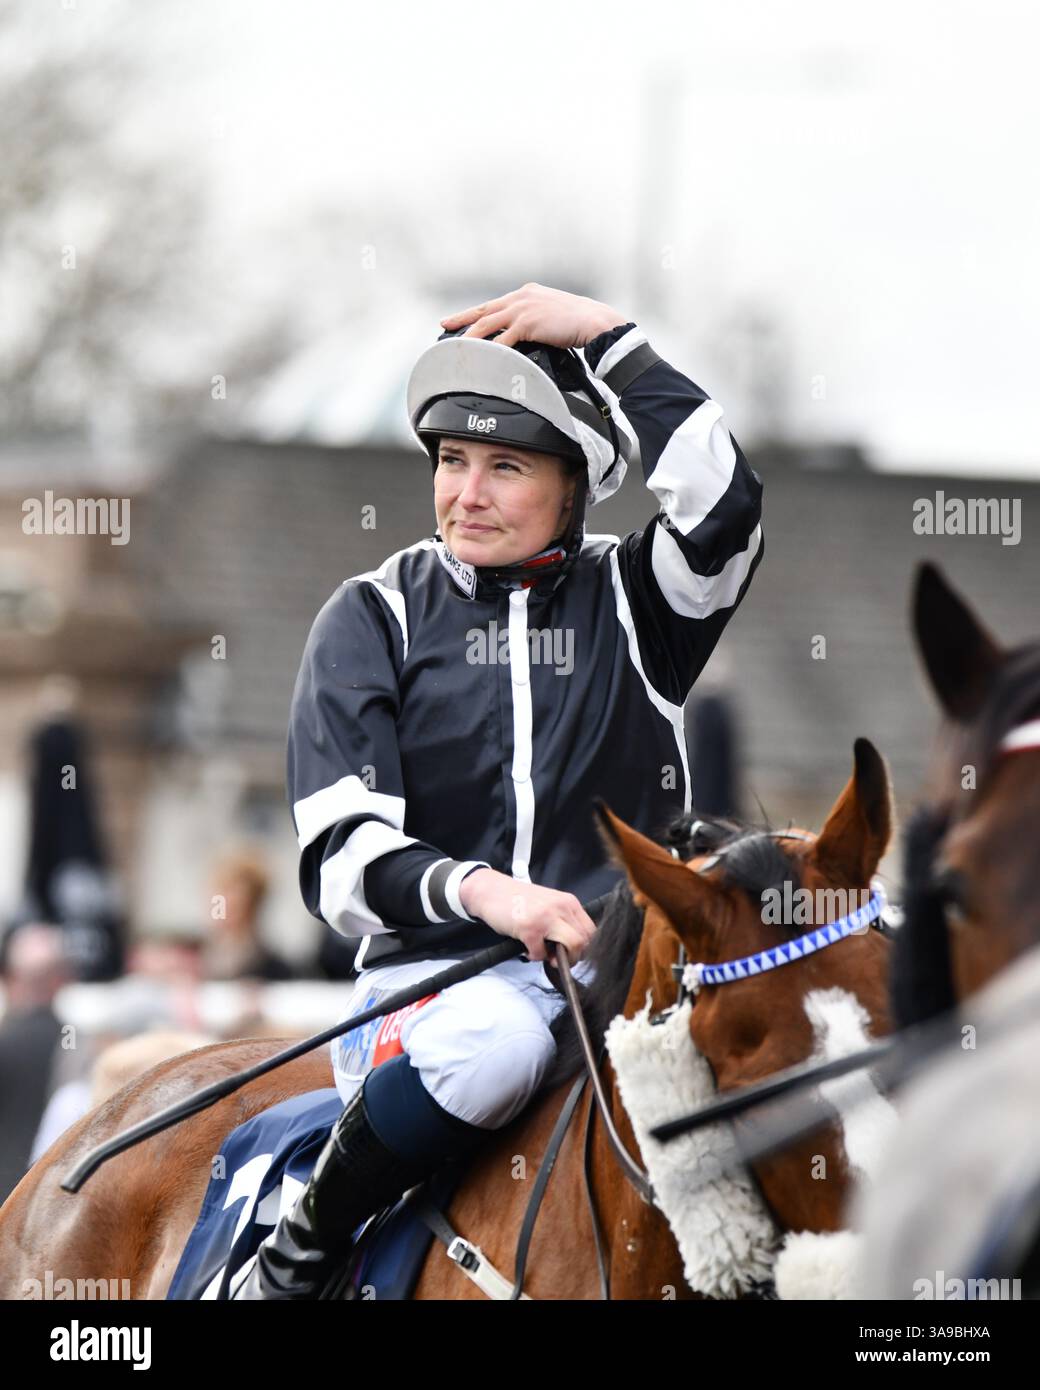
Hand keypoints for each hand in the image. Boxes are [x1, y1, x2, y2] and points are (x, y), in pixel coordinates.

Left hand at [440, 283, 627, 350]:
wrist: (595, 322)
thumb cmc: (580, 323)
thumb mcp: (553, 315)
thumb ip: (536, 321)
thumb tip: (526, 337)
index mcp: (527, 293)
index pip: (496, 304)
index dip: (477, 313)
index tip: (461, 319)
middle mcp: (522, 297)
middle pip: (485, 310)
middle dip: (462, 319)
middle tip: (444, 325)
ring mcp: (523, 308)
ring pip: (488, 323)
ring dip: (470, 337)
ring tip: (456, 348)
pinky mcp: (528, 322)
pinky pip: (503, 339)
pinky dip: (490, 350)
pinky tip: (481, 358)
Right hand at [459, 867, 596, 963]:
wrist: (491, 891)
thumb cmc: (518, 900)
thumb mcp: (548, 905)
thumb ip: (563, 921)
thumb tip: (574, 949)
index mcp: (568, 902)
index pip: (591, 931)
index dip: (584, 948)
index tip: (572, 954)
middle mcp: (561, 907)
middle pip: (584, 941)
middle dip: (573, 957)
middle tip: (558, 959)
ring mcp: (546, 917)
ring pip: (572, 946)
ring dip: (559, 959)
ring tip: (544, 954)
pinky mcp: (529, 928)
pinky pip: (540, 953)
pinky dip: (534, 956)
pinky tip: (527, 948)